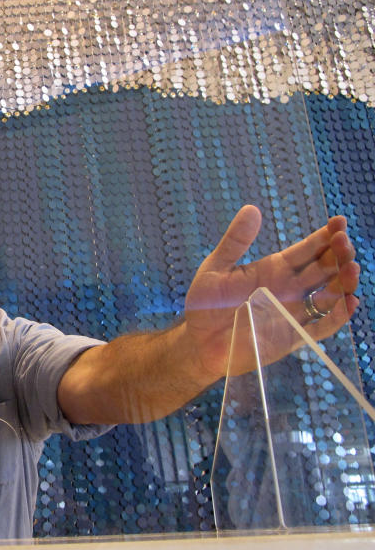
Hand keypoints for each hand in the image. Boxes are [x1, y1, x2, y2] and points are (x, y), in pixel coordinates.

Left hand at [184, 205, 359, 378]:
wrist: (197, 340)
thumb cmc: (204, 303)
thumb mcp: (216, 267)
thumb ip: (235, 241)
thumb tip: (251, 209)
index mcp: (275, 268)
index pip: (308, 249)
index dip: (325, 236)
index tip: (338, 222)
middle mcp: (290, 288)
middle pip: (324, 268)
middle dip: (338, 254)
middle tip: (344, 243)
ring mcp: (294, 312)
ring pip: (329, 295)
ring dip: (343, 282)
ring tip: (351, 268)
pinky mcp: (293, 336)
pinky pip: (322, 326)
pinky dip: (338, 316)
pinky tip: (349, 302)